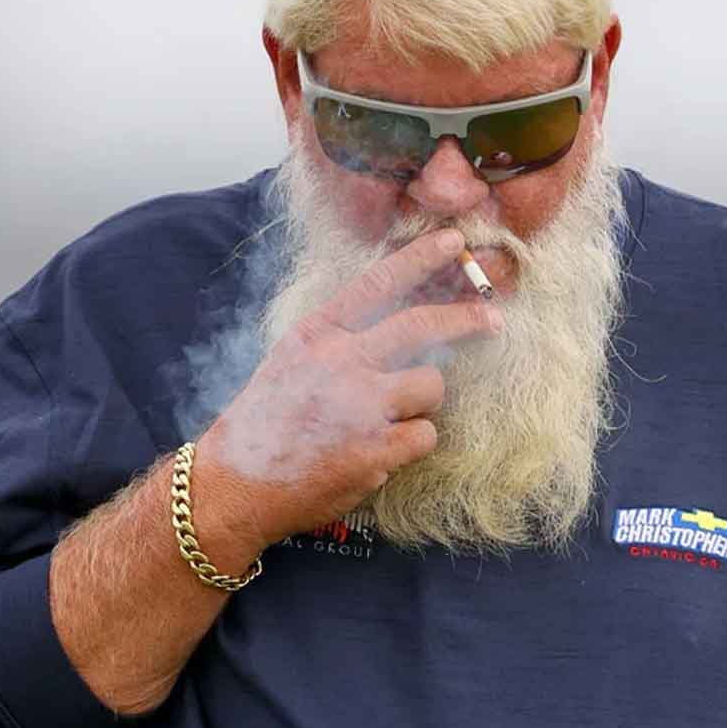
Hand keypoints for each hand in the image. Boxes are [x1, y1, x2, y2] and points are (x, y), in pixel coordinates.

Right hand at [193, 227, 501, 548]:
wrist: (236, 486)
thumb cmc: (268, 422)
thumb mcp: (294, 360)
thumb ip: (341, 338)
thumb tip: (402, 320)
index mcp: (317, 334)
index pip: (378, 283)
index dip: (421, 258)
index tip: (455, 241)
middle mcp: (339, 362)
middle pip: (422, 327)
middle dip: (465, 320)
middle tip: (491, 319)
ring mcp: (359, 407)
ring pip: (431, 385)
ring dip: (423, 402)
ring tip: (387, 420)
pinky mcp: (375, 451)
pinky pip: (425, 434)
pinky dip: (410, 445)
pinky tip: (378, 452)